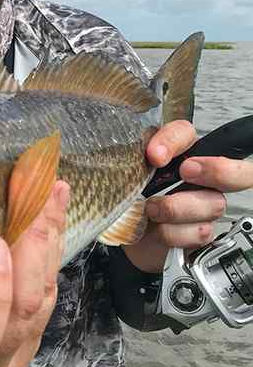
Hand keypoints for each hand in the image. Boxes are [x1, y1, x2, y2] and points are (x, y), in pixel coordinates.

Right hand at [0, 181, 69, 366]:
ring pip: (41, 300)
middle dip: (30, 250)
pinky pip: (49, 295)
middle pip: (20, 313)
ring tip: (51, 193)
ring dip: (48, 241)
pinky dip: (51, 251)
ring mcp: (11, 359)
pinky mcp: (30, 343)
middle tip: (32, 200)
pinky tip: (52, 215)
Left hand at [124, 119, 252, 272]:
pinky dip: (173, 232)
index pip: (186, 133)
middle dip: (218, 170)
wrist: (126, 232)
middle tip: (186, 172)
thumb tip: (150, 153)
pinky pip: (199, 232)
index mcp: (183, 154)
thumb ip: (137, 154)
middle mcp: (204, 178)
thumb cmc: (132, 196)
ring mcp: (206, 206)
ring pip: (213, 204)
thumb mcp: (128, 171)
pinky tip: (158, 229)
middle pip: (240, 170)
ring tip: (151, 209)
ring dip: (177, 208)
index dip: (173, 141)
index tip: (154, 155)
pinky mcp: (201, 233)